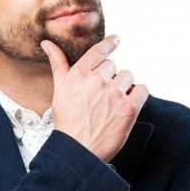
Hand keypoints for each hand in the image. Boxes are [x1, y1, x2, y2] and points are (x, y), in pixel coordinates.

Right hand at [41, 35, 148, 161]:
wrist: (78, 150)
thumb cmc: (67, 121)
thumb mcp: (59, 89)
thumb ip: (58, 63)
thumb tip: (47, 43)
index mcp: (78, 74)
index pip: (99, 51)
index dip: (109, 44)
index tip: (116, 40)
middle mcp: (96, 81)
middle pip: (113, 66)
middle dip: (109, 78)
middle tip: (101, 95)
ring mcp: (114, 94)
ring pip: (127, 76)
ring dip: (123, 86)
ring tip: (112, 103)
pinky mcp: (129, 108)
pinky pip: (142, 89)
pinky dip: (138, 95)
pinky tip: (128, 104)